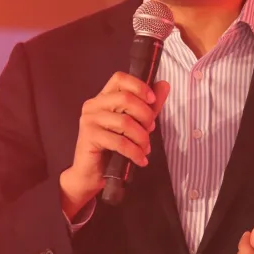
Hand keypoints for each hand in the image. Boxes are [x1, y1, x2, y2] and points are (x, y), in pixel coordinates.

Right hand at [59, 72, 169, 216]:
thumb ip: (149, 105)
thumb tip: (165, 84)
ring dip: (141, 137)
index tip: (152, 100)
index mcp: (103, 97)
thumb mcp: (136, 124)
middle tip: (151, 131)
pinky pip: (119, 141)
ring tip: (145, 149)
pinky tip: (140, 159)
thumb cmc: (113, 148)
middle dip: (145, 115)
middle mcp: (93, 104)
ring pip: (124, 122)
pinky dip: (134, 152)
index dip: (139, 86)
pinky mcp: (89, 136)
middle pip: (126, 98)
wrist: (91, 174)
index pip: (120, 78)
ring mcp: (89, 119)